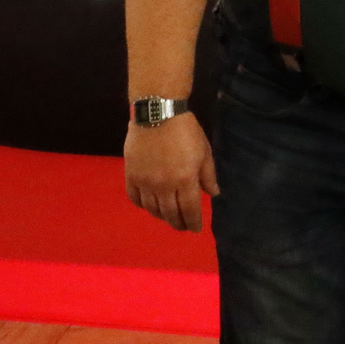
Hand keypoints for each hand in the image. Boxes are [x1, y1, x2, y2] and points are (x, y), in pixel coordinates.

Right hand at [124, 113, 216, 231]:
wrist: (158, 114)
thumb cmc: (186, 131)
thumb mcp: (204, 152)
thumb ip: (208, 175)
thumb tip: (213, 194)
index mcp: (185, 179)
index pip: (190, 209)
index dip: (193, 222)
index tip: (196, 229)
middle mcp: (164, 185)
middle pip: (170, 213)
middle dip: (178, 223)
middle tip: (183, 227)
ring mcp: (145, 182)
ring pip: (152, 209)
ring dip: (161, 216)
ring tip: (168, 218)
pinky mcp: (131, 176)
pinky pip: (135, 198)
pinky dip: (143, 206)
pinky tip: (149, 206)